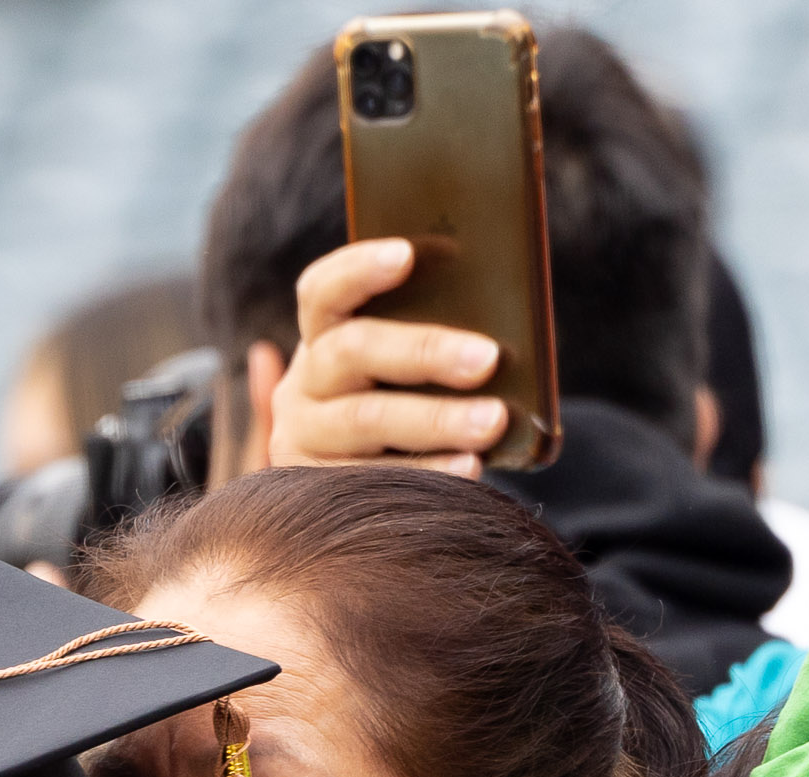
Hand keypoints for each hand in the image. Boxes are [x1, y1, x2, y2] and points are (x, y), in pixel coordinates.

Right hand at [267, 238, 507, 474]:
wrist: (349, 489)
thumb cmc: (397, 407)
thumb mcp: (395, 369)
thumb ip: (425, 340)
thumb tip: (504, 330)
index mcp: (321, 337)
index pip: (322, 291)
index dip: (358, 270)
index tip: (406, 254)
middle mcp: (305, 383)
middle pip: (354, 351)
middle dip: (424, 351)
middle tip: (487, 358)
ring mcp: (306, 437)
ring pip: (366, 418)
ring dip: (435, 418)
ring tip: (493, 421)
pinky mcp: (320, 487)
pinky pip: (375, 477)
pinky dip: (428, 470)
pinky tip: (471, 467)